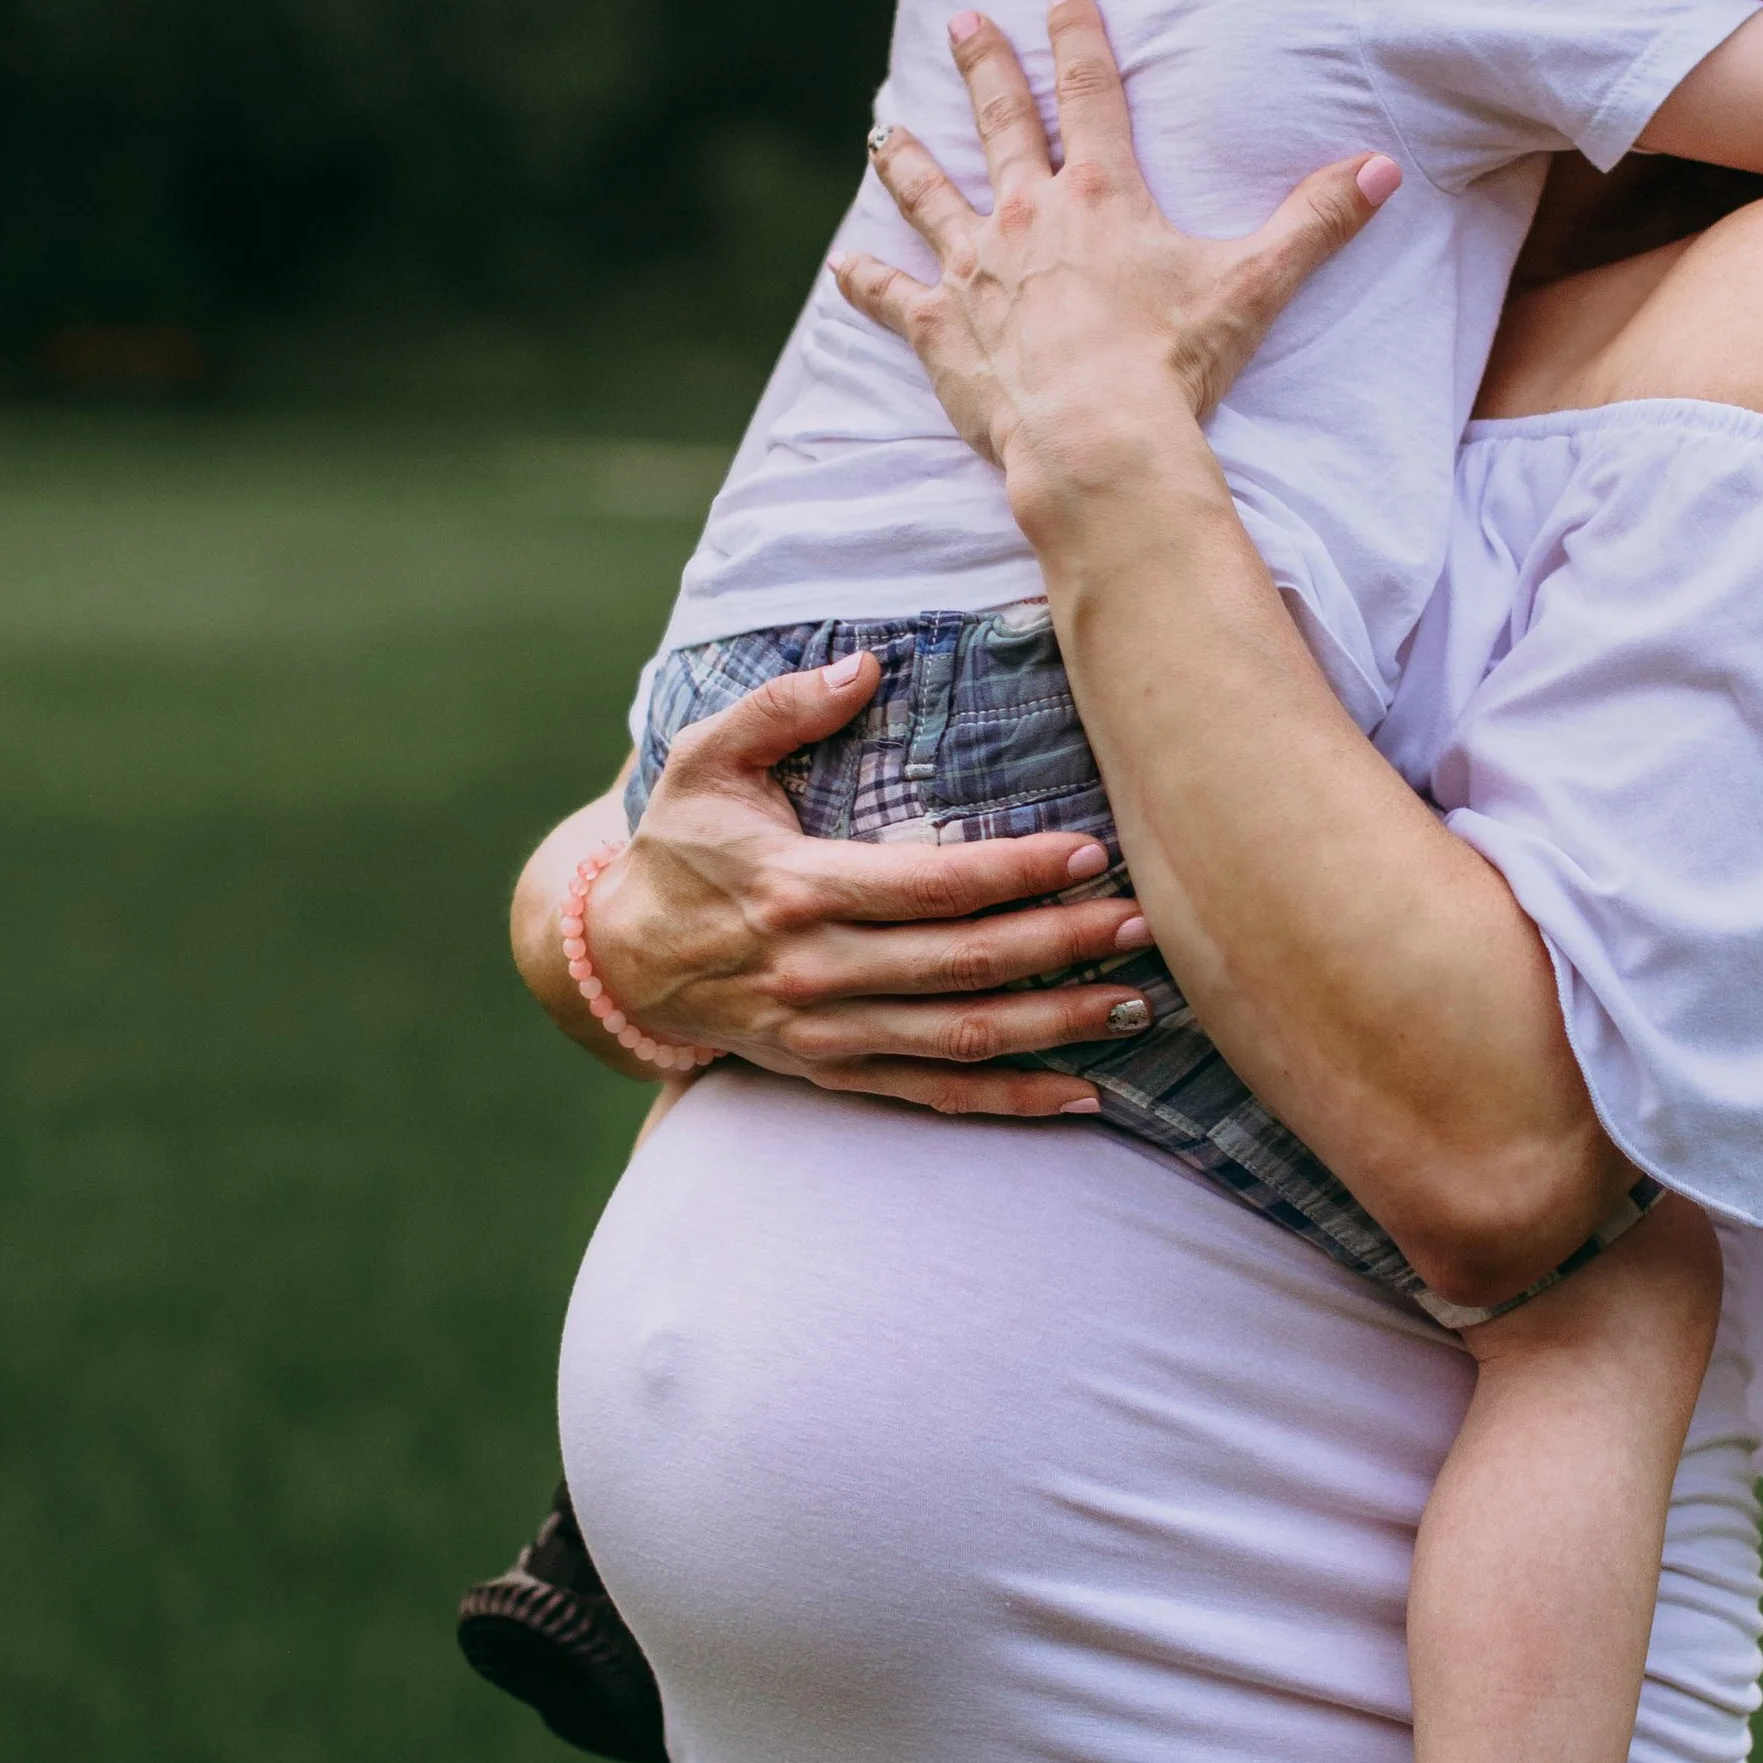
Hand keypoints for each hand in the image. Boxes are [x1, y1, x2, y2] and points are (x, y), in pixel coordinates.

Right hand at [585, 655, 1155, 1116]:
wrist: (618, 963)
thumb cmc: (678, 848)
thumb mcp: (705, 762)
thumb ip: (782, 709)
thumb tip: (864, 663)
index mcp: (799, 890)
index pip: (931, 886)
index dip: (1016, 873)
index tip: (1090, 852)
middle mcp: (820, 972)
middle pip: (965, 964)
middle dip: (1063, 944)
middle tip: (1145, 921)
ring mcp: (831, 1034)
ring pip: (964, 1037)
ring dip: (1058, 1024)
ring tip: (1137, 1002)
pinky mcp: (837, 1074)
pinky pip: (937, 1095)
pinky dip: (1013, 1099)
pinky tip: (1086, 1092)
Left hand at [833, 0, 1399, 518]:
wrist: (1095, 437)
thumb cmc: (1173, 362)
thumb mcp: (1254, 284)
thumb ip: (1316, 222)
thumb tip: (1382, 169)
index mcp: (1100, 195)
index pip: (1089, 92)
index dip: (1077, 36)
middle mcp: (1028, 217)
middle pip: (1001, 123)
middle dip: (984, 66)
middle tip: (962, 20)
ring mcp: (975, 270)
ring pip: (930, 196)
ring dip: (908, 159)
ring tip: (884, 129)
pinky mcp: (941, 330)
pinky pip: (893, 298)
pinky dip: (868, 283)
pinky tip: (846, 267)